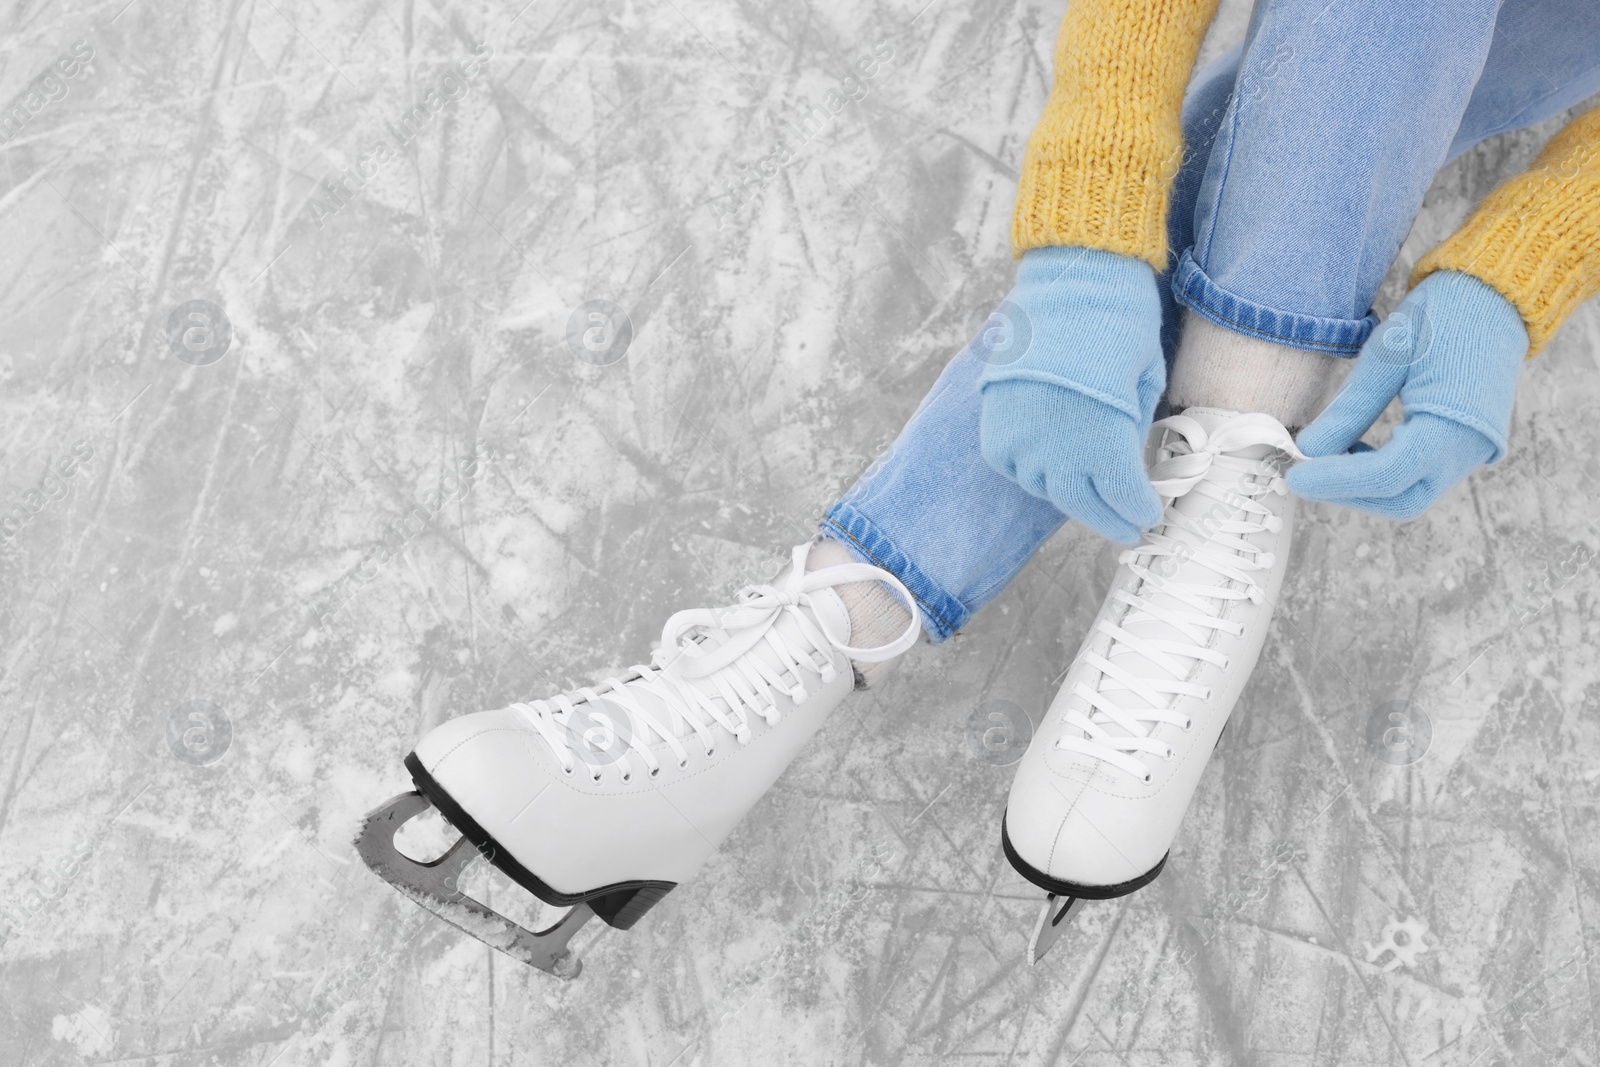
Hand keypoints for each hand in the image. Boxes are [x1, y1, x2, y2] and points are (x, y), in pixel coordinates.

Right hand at [978, 246, 1165, 543]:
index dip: (1139, 511)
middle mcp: (1057, 451)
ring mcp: (1021, 439)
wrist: (1071, 280)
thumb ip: (1134, 432)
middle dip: (1108, 519)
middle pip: (1082, 506)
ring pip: (1044, 488)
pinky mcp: (996, 425)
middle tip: (1125, 528)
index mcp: (1104, 444)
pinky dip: (1030, 470)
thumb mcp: (1146, 386)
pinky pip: (1012, 464)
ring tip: (1088, 492)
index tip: (1148, 516)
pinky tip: (1049, 466)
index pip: (1123, 499)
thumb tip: (1128, 460)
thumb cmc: (1122, 325)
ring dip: (1069, 494)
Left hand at [1287, 271, 1526, 520]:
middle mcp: (1468, 451)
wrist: (1494, 298)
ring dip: (1362, 484)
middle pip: (1400, 500)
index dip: (1335, 481)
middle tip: (1304, 470)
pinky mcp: (1463, 448)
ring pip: (1408, 494)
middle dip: (1348, 492)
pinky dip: (1381, 472)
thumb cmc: (1444, 317)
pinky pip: (1418, 476)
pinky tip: (1353, 448)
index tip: (1294, 475)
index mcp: (1453, 427)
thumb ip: (1351, 409)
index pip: (1387, 475)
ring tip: (1325, 454)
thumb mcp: (1387, 357)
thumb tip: (1309, 449)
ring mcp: (1470, 453)